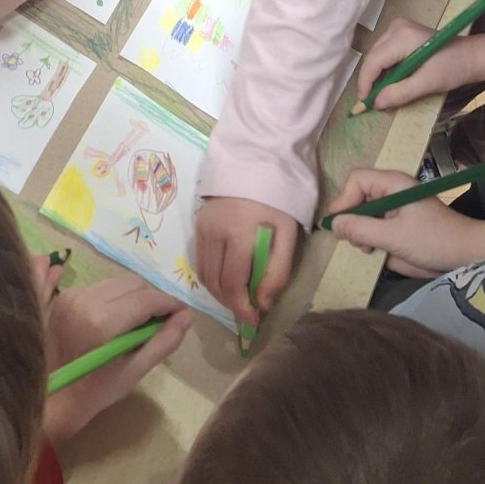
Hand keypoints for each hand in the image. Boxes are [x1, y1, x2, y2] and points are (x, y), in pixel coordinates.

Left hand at [42, 276, 190, 447]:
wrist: (53, 397)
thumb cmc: (95, 391)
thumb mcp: (134, 371)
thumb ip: (164, 342)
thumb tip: (187, 317)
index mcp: (102, 321)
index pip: (147, 299)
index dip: (169, 303)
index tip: (182, 314)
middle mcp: (85, 300)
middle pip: (133, 284)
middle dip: (151, 300)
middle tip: (157, 324)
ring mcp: (72, 296)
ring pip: (116, 282)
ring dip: (132, 297)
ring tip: (135, 323)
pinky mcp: (64, 297)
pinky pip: (100, 286)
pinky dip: (114, 298)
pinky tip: (115, 319)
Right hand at [195, 197, 299, 325]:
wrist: (256, 162)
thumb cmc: (278, 200)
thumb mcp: (288, 235)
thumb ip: (277, 271)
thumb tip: (263, 304)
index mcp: (239, 234)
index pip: (233, 283)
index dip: (242, 307)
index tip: (253, 320)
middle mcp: (214, 232)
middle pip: (215, 282)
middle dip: (231, 303)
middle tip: (247, 311)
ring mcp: (202, 227)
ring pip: (204, 274)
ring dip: (219, 292)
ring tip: (238, 297)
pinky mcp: (197, 223)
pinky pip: (200, 260)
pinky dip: (211, 276)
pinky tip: (227, 278)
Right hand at [324, 167, 480, 275]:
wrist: (468, 257)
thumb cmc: (434, 240)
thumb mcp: (394, 236)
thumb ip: (361, 229)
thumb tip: (333, 224)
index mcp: (393, 184)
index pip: (356, 180)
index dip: (344, 199)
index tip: (338, 224)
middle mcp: (391, 193)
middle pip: (357, 198)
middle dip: (352, 219)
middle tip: (356, 241)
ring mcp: (395, 211)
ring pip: (363, 216)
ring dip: (360, 233)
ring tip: (368, 249)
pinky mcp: (398, 228)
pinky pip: (374, 230)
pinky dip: (370, 241)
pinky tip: (376, 253)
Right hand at [356, 16, 474, 111]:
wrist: (472, 56)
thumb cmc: (453, 68)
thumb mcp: (427, 83)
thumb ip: (400, 93)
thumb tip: (376, 103)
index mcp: (401, 36)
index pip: (373, 61)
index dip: (365, 83)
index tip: (364, 104)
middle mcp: (395, 27)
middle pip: (373, 57)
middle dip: (370, 81)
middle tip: (372, 103)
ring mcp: (398, 28)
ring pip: (377, 56)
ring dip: (377, 76)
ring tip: (382, 95)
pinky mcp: (401, 32)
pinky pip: (384, 53)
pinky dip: (385, 70)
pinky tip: (390, 83)